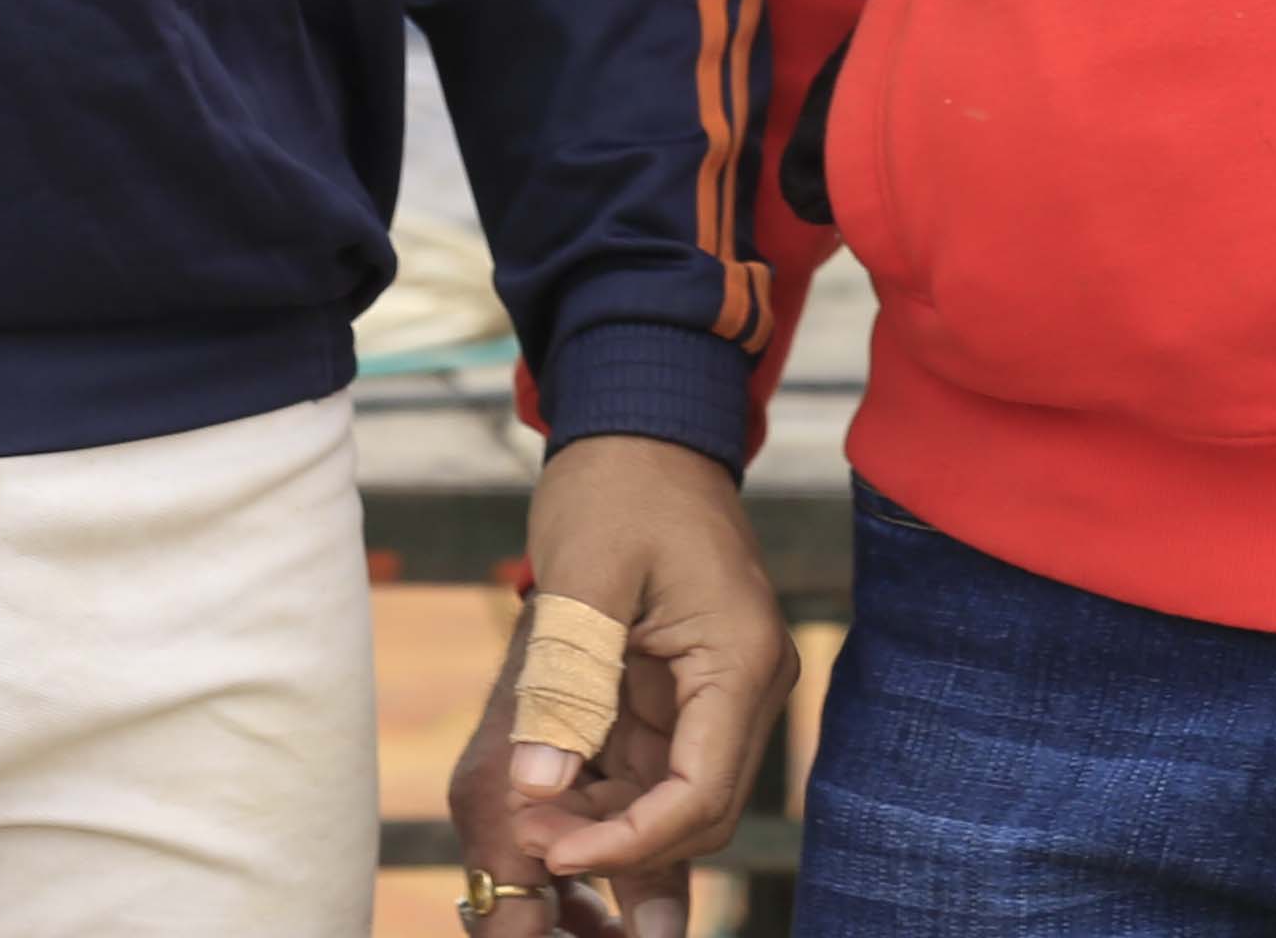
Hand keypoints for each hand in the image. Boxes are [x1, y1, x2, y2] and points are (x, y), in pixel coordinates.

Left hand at [443, 436, 790, 937]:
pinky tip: (547, 784)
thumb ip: (565, 681)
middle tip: (530, 837)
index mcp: (740, 659)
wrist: (640, 425)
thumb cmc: (618, 482)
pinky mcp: (689, 686)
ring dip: (605, 816)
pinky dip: (605, 783)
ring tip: (527, 814)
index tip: (554, 850)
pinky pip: (655, 761)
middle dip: (615, 838)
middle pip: (697, 809)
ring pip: (673, 794)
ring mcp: (722, 688)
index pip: (701, 793)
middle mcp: (748, 684)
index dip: (630, 841)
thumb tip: (536, 785)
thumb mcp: (582, 577)